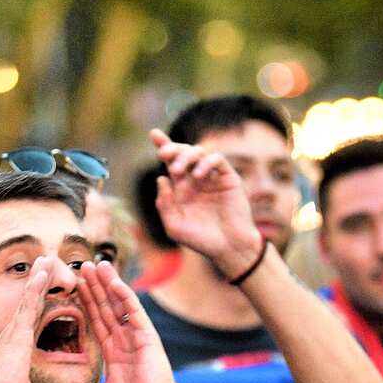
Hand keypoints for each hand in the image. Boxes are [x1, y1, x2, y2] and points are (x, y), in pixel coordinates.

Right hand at [0, 258, 72, 382]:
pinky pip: (28, 304)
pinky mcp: (16, 333)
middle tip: (47, 263)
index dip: (39, 305)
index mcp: (16, 350)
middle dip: (38, 283)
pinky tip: (44, 269)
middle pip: (29, 304)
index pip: (31, 322)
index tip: (47, 291)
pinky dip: (36, 286)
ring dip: (39, 278)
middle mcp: (13, 337)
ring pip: (29, 299)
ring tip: (48, 258)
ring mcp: (13, 333)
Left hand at [78, 259, 176, 382]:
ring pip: (119, 305)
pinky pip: (133, 312)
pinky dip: (124, 296)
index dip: (86, 304)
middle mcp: (124, 341)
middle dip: (94, 288)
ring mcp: (136, 337)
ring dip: (108, 284)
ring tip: (97, 264)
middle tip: (82, 267)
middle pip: (106, 308)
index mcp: (114, 353)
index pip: (97, 322)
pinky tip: (114, 281)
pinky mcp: (147, 337)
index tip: (74, 288)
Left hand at [149, 128, 261, 277]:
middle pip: (183, 153)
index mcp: (182, 188)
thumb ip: (164, 204)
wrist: (228, 248)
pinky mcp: (228, 178)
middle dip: (172, 148)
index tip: (154, 134)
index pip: (171, 162)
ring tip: (178, 171)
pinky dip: (206, 162)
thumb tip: (161, 178)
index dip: (163, 146)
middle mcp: (196, 180)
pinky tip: (199, 175)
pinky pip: (217, 160)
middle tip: (164, 154)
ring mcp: (212, 178)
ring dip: (186, 156)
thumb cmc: (201, 240)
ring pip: (199, 152)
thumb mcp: (174, 226)